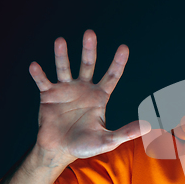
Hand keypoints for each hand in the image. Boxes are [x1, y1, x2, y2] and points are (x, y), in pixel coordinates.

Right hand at [30, 30, 149, 163]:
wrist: (59, 150)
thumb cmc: (85, 145)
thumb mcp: (107, 140)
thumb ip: (126, 132)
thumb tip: (149, 126)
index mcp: (100, 96)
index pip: (112, 76)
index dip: (118, 62)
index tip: (124, 47)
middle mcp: (83, 88)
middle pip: (88, 65)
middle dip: (89, 49)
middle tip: (90, 33)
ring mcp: (65, 90)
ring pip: (64, 68)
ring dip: (62, 55)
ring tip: (60, 41)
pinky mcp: (48, 95)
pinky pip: (43, 82)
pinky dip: (39, 74)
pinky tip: (36, 66)